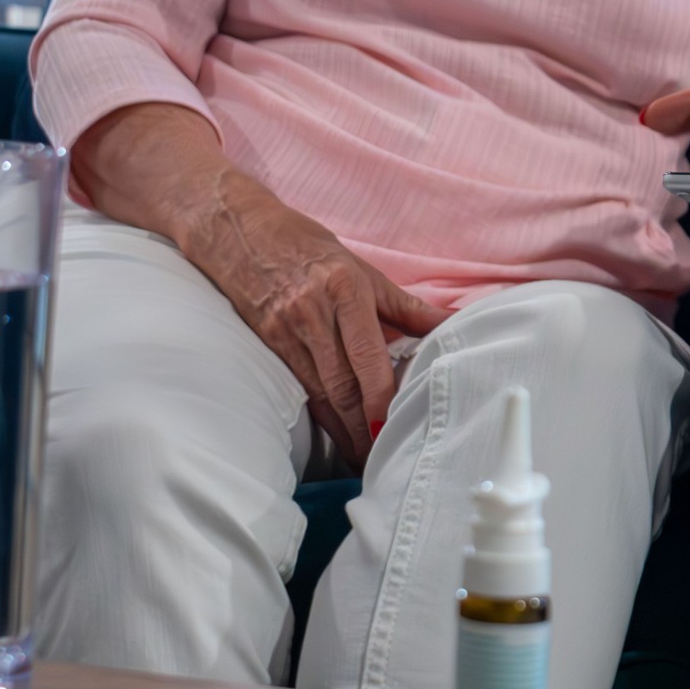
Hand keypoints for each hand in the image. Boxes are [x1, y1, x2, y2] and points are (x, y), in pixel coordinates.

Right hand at [181, 171, 450, 469]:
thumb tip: (452, 324)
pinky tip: (335, 436)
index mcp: (344, 291)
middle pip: (342, 384)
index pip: (367, 356)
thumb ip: (406, 306)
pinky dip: (320, 414)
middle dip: (363, 428)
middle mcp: (313, 313)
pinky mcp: (267, 342)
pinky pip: (299, 386)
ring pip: (319, 393)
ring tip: (363, 459)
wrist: (237, 229)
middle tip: (383, 459)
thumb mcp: (362, 269)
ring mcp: (285, 330)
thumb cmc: (309, 247)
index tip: (394, 426)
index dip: (380, 397)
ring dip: (343, 431)